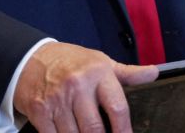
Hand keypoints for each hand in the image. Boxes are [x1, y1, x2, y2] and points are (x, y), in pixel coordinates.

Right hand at [12, 41, 157, 132]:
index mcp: (98, 73)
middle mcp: (78, 85)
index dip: (124, 130)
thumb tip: (153, 73)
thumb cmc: (70, 62)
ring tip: (84, 132)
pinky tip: (67, 132)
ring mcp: (57, 99)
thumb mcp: (101, 62)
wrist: (30, 58)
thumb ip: (128, 73)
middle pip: (95, 129)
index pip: (118, 107)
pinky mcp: (39, 111)